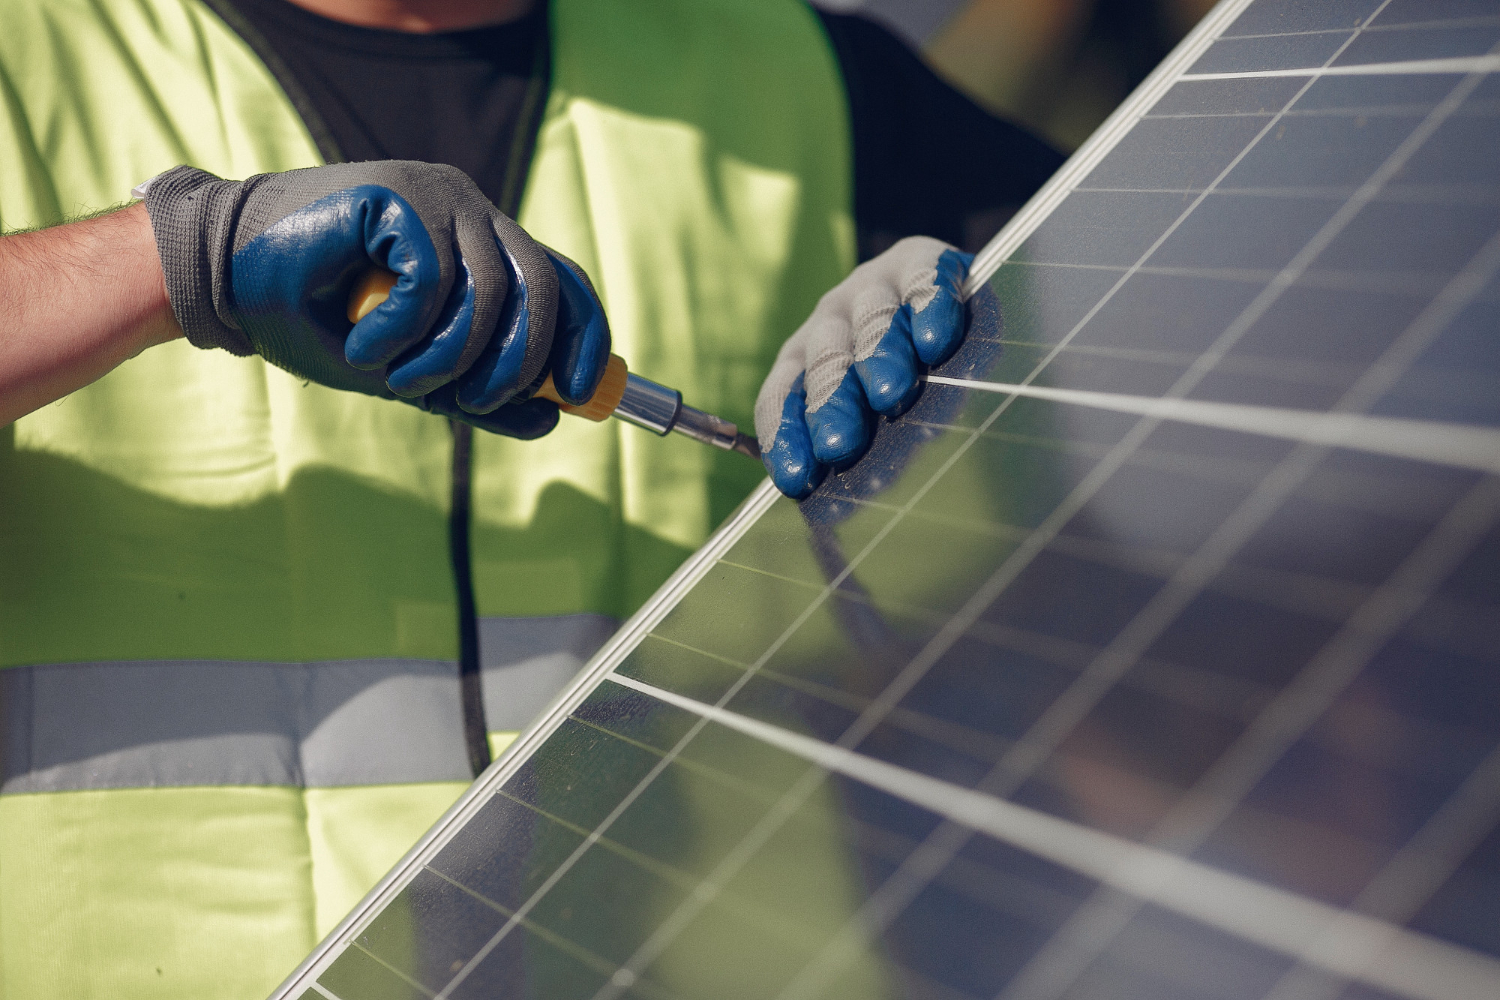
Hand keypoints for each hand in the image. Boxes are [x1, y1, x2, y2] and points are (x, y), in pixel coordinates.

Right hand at [142, 162, 608, 437]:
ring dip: (447, 359)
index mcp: (482, 242)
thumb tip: (552, 419)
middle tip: (469, 402)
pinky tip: (364, 347)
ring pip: (490, 292)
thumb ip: (476, 392)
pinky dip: (405, 332)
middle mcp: (470, 211)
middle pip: (542, 288)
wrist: (222, 279)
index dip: (585, 339)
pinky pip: (435, 281)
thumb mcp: (409, 369)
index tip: (581, 397)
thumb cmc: (314, 320)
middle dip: (518, 363)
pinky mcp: (399, 194)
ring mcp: (437, 195)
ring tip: (397, 380)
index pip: (562, 282)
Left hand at [754, 237, 971, 497]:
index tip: (798, 478)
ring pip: (871, 321)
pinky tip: (935, 336)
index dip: (786, 435)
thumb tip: (833, 519)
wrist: (950, 304)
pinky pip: (922, 279)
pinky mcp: (922, 260)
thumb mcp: (873, 422)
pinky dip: (928, 304)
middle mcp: (830, 320)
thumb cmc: (908, 385)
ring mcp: (874, 286)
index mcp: (803, 360)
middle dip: (830, 403)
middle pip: (824, 361)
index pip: (781, 397)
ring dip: (877, 355)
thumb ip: (855, 455)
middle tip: (839, 442)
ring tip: (890, 392)